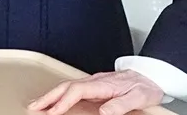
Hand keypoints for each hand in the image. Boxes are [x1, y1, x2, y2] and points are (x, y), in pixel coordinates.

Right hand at [27, 70, 163, 114]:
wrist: (153, 74)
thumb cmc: (146, 85)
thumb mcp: (138, 97)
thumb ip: (120, 104)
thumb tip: (103, 112)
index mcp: (104, 83)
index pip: (77, 90)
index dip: (62, 101)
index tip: (51, 111)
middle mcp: (97, 80)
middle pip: (66, 86)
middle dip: (48, 96)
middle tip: (33, 106)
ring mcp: (95, 81)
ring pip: (67, 86)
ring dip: (51, 95)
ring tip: (38, 104)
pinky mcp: (96, 85)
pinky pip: (73, 88)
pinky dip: (60, 94)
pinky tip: (55, 100)